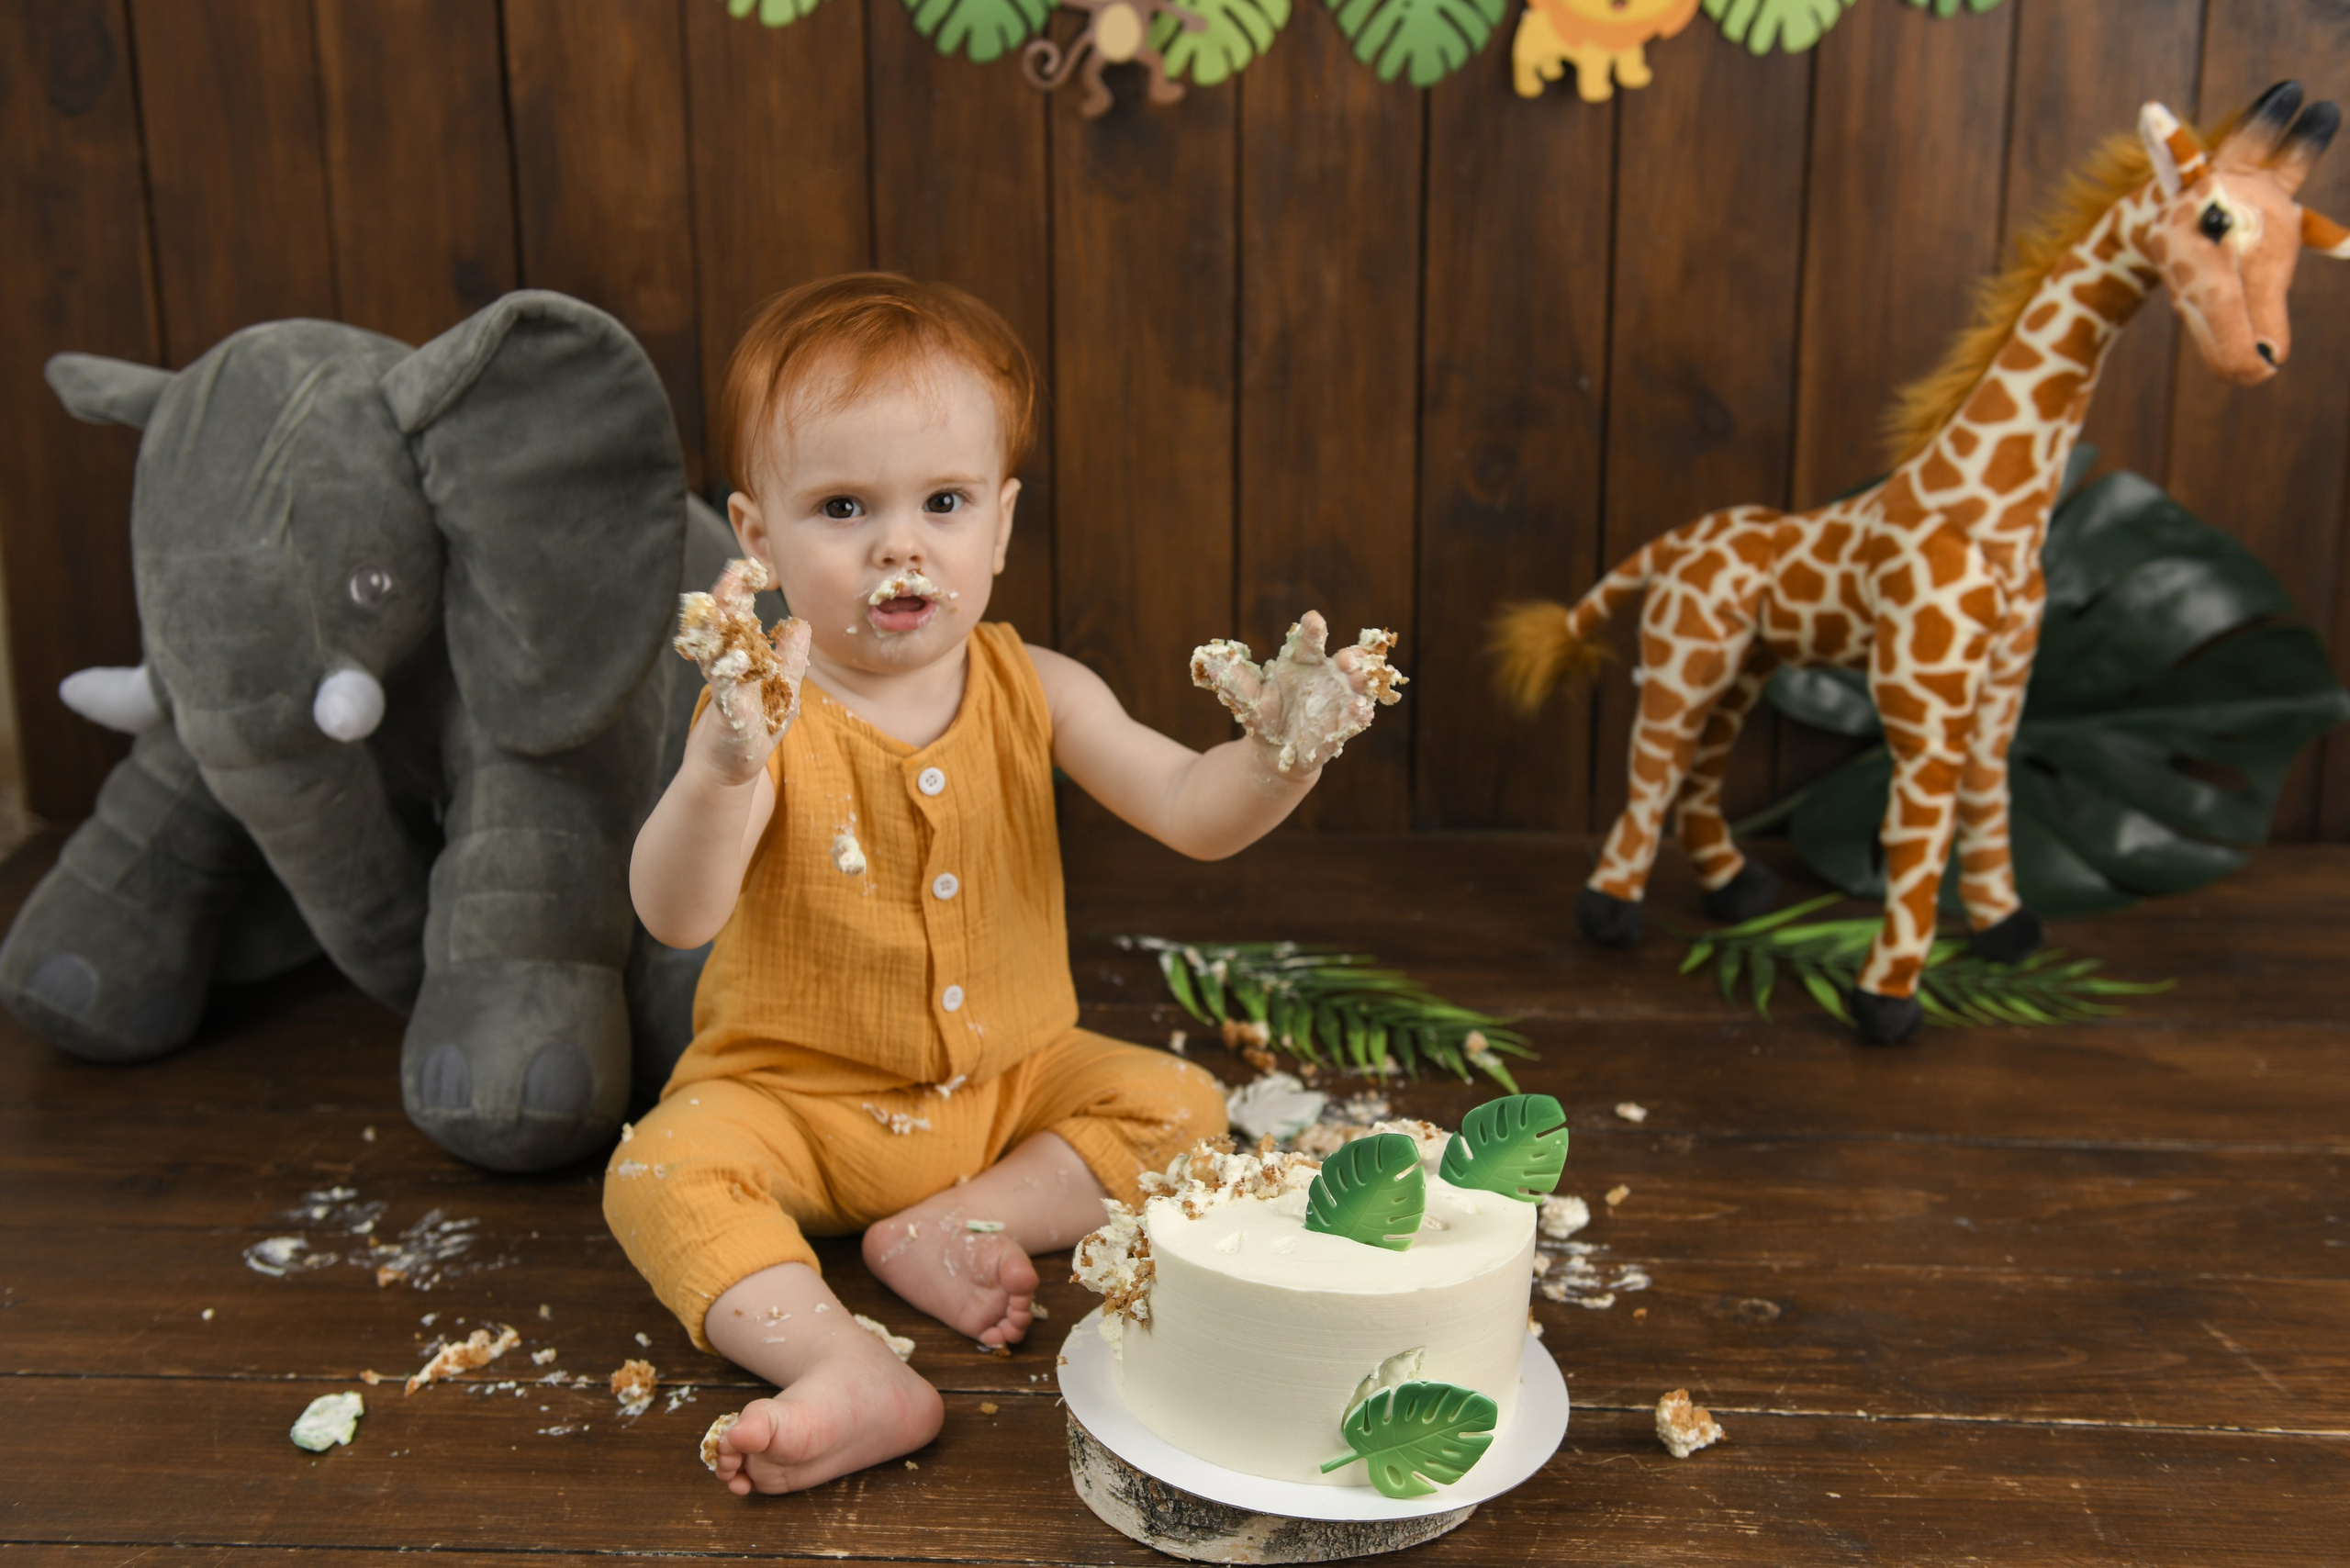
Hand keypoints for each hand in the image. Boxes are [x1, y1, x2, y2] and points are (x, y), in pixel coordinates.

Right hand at [675, 558, 810, 784]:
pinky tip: (736, 656)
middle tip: (735, 571)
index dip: (740, 591)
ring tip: (727, 602)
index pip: (737, 615)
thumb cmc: (758, 726)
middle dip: (727, 598)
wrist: (730, 765)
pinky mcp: (726, 712)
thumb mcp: (784, 687)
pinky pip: (725, 688)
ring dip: (721, 626)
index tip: (749, 566)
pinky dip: (730, 672)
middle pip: (722, 625)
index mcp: (740, 655)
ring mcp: (723, 687)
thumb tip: (799, 623)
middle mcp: (725, 665)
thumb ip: (790, 657)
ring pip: (717, 649)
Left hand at [1190, 611, 1406, 777]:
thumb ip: (1232, 677)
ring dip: (1361, 683)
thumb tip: (1206, 658)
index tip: (1313, 620)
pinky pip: (1354, 719)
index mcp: (1302, 662)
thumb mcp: (1244, 696)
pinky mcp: (1340, 727)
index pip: (1309, 641)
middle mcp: (1325, 677)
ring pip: (1356, 687)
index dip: (1313, 629)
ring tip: (1361, 680)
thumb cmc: (1262, 714)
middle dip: (1350, 657)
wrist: (1274, 750)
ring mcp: (1337, 701)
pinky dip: (1359, 714)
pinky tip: (1362, 712)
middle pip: (1343, 661)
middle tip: (1348, 657)